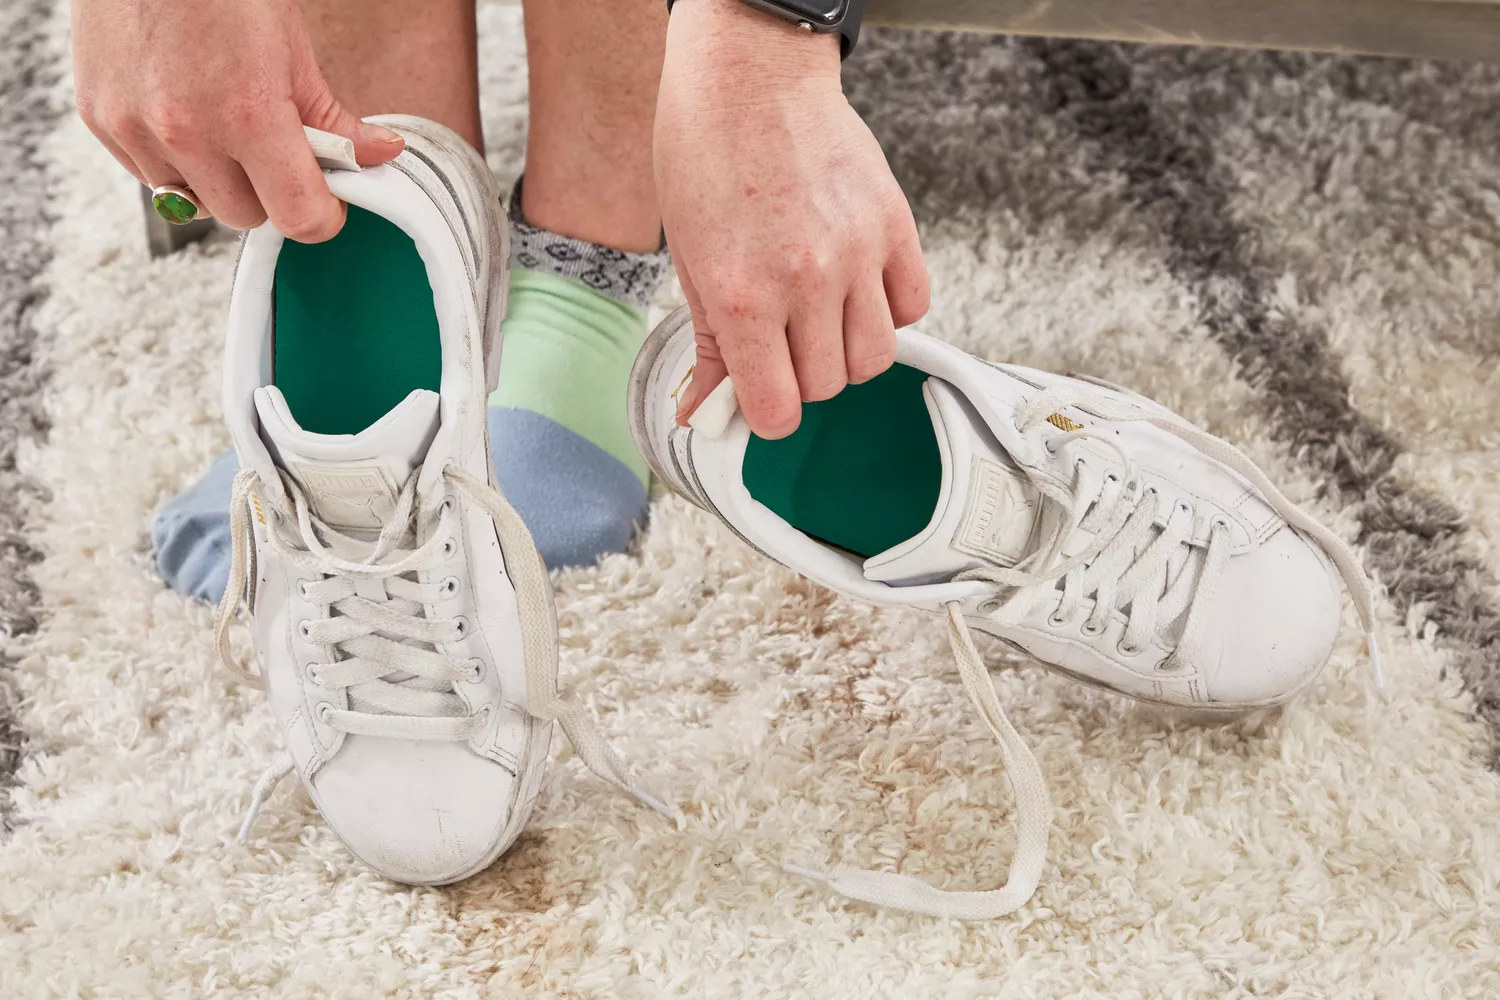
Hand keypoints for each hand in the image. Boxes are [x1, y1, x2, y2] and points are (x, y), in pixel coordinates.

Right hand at [72, 0, 402, 239]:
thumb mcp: (293, 51)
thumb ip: (335, 119)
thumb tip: (379, 155)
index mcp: (248, 116)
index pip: (298, 217)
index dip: (322, 214)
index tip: (327, 199)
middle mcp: (186, 131)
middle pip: (248, 216)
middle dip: (269, 192)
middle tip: (274, 149)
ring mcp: (136, 129)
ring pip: (196, 205)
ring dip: (219, 182)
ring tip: (224, 127)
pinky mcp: (100, 120)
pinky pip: (150, 178)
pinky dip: (174, 162)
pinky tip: (184, 116)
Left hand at [655, 0, 929, 438]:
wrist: (750, 74)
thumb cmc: (706, 154)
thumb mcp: (689, 257)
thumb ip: (708, 343)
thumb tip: (701, 409)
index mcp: (741, 294)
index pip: (777, 410)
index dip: (768, 413)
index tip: (763, 396)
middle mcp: (804, 280)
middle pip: (826, 387)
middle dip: (802, 376)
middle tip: (782, 340)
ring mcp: (856, 253)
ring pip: (874, 358)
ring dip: (847, 351)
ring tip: (821, 316)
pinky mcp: (894, 225)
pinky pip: (913, 306)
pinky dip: (889, 311)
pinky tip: (857, 288)